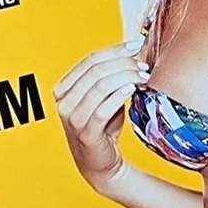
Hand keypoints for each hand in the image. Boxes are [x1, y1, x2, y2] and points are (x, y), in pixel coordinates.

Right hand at [53, 38, 149, 193]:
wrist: (100, 164)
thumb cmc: (102, 128)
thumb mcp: (103, 98)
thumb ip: (110, 77)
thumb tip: (134, 51)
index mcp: (64, 89)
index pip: (90, 60)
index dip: (115, 49)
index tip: (137, 44)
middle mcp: (64, 102)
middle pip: (95, 71)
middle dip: (123, 63)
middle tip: (143, 65)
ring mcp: (72, 119)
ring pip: (99, 86)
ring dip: (125, 77)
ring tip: (143, 77)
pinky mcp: (86, 134)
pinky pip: (103, 109)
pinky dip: (119, 96)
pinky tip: (131, 90)